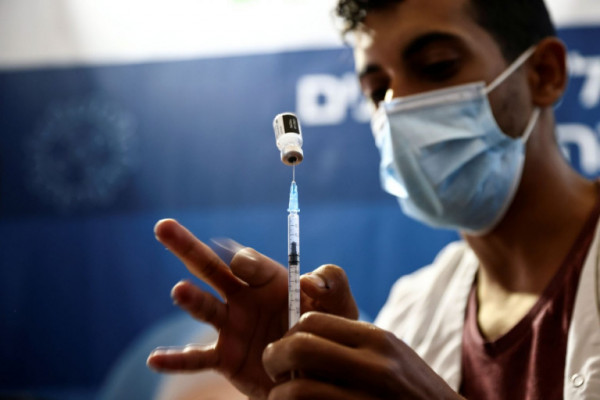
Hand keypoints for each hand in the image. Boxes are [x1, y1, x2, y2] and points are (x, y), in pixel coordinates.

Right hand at [146, 219, 357, 398]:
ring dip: (191, 299)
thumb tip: (311, 278)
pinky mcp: (227, 358)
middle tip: (164, 227)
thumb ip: (333, 282)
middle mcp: (244, 298)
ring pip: (205, 309)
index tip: (242, 266)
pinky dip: (177, 359)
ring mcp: (232, 327)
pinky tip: (155, 358)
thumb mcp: (340, 304)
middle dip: (188, 247)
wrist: (322, 371)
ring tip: (180, 291)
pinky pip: (198, 358)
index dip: (245, 260)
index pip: (249, 262)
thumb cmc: (331, 329)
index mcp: (269, 279)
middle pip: (212, 268)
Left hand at [262, 312, 461, 399]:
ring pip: (297, 390)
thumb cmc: (411, 391)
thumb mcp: (392, 355)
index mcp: (378, 340)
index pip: (313, 322)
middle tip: (274, 371)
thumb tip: (300, 333)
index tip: (287, 347)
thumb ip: (353, 342)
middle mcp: (375, 368)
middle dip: (274, 358)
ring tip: (282, 397)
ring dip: (280, 395)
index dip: (291, 333)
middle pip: (300, 348)